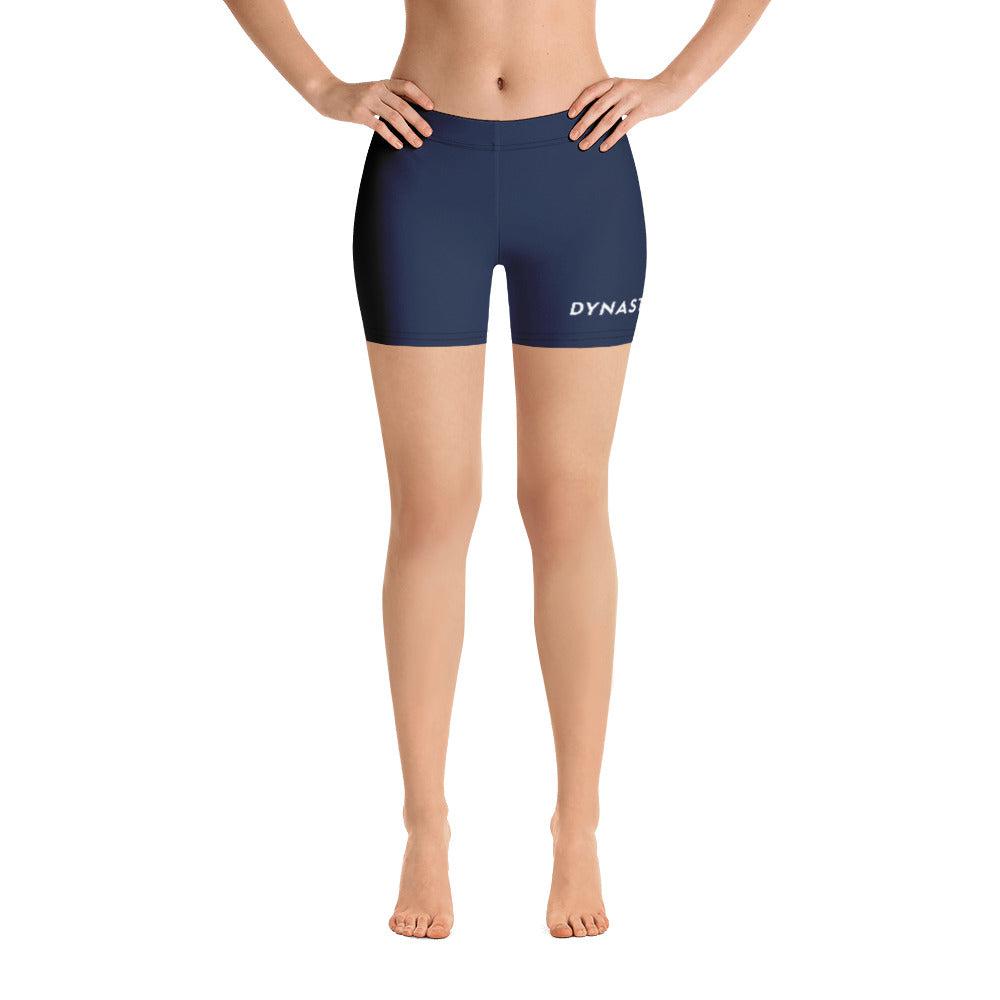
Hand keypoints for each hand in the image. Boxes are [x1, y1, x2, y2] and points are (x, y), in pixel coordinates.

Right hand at [309, 77, 434, 148]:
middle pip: (403, 106)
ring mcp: (367, 101)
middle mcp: (376, 89)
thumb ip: (388, 98)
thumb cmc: (354, 96)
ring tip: (418, 143)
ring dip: (408, 132)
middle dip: (418, 120)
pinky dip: (391, 137)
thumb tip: (411, 111)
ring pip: (394, 118)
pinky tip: (399, 145)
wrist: (329, 94)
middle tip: (430, 133)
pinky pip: (379, 127)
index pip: (406, 86)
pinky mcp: (359, 113)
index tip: (432, 108)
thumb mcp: (372, 92)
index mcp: (382, 83)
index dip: (420, 96)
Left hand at [568, 77, 682, 151]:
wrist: (669, 88)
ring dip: (594, 135)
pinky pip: (624, 126)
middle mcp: (621, 88)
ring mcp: (632, 99)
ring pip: (608, 119)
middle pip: (597, 107)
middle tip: (572, 136)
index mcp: (615, 82)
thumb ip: (610, 98)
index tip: (569, 116)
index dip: (579, 103)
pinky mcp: (643, 110)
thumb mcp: (624, 89)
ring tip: (584, 146)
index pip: (592, 91)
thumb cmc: (642, 92)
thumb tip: (589, 116)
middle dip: (583, 123)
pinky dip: (612, 138)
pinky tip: (603, 148)